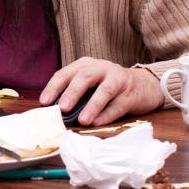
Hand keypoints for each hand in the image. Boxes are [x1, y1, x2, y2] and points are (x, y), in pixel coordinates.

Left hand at [38, 57, 164, 125]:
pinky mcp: (131, 94)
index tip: (44, 102)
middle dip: (72, 92)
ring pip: (104, 91)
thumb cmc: (109, 86)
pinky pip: (118, 105)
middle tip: (63, 108)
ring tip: (83, 120)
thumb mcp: (91, 82)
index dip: (53, 87)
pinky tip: (97, 123)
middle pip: (84, 77)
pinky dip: (107, 115)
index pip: (65, 73)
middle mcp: (102, 68)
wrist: (144, 85)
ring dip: (92, 106)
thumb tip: (56, 111)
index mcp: (86, 65)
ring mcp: (118, 79)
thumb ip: (75, 92)